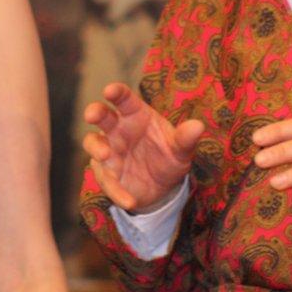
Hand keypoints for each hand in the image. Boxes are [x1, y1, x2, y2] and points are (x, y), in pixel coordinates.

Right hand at [82, 82, 203, 211]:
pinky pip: (106, 180)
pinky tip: (129, 201)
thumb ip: (186, 138)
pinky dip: (116, 191)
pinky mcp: (107, 173)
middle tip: (93, 114)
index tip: (110, 90)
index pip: (124, 99)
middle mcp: (118, 129)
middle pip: (101, 116)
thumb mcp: (181, 149)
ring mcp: (110, 150)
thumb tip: (198, 126)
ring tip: (104, 154)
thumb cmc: (169, 156)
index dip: (116, 92)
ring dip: (96, 147)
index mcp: (136, 114)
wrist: (164, 187)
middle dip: (95, 112)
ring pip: (93, 143)